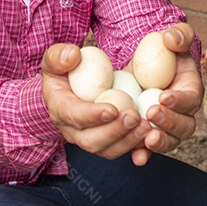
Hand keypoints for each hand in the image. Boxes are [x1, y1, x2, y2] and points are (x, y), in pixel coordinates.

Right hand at [41, 44, 151, 159]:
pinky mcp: (107, 143)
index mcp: (60, 109)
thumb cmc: (64, 70)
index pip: (73, 116)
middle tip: (134, 117)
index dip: (92, 115)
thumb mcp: (55, 58)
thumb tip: (73, 55)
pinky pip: (121, 150)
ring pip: (108, 150)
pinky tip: (152, 135)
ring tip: (147, 126)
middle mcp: (72, 131)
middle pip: (91, 140)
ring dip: (128, 141)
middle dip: (114, 131)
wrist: (73, 85)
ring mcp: (90, 139)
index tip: (112, 109)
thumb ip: (59, 55)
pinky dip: (137, 147)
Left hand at [131, 22, 202, 166]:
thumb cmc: (163, 51)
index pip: (191, 100)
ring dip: (160, 143)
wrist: (146, 66)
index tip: (163, 96)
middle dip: (169, 123)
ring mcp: (167, 127)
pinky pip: (149, 149)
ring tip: (147, 139)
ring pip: (170, 141)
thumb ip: (179, 35)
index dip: (179, 101)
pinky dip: (144, 155)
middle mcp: (183, 114)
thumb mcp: (172, 37)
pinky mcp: (149, 134)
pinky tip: (136, 158)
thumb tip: (172, 39)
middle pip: (184, 127)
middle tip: (151, 114)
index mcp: (192, 91)